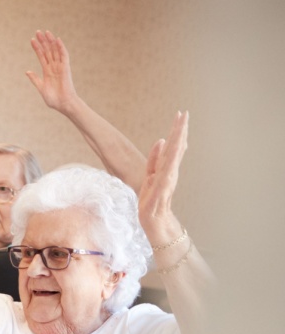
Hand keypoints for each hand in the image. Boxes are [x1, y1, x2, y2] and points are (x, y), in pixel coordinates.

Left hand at [24, 30, 79, 113]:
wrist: (63, 104)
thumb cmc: (53, 98)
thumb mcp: (41, 88)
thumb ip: (35, 79)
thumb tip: (27, 71)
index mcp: (47, 71)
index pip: (41, 56)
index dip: (37, 48)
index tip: (32, 40)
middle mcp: (53, 67)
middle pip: (47, 51)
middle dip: (42, 41)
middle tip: (37, 31)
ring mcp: (60, 66)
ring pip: (55, 50)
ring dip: (50, 41)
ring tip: (45, 32)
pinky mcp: (66, 68)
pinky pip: (64, 55)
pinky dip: (61, 47)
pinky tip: (57, 40)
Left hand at [139, 111, 188, 247]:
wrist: (154, 220)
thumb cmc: (151, 199)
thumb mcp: (150, 175)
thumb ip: (154, 159)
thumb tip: (160, 140)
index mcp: (166, 167)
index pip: (173, 145)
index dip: (177, 130)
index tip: (180, 114)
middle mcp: (171, 169)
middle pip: (176, 146)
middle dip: (180, 129)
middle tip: (184, 112)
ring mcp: (168, 176)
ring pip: (174, 153)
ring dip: (177, 137)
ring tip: (181, 123)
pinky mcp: (163, 184)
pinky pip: (167, 166)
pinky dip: (169, 155)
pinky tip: (170, 143)